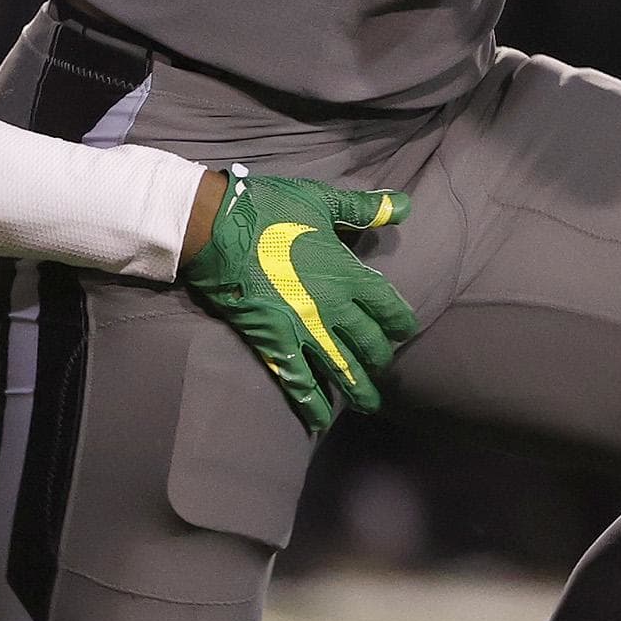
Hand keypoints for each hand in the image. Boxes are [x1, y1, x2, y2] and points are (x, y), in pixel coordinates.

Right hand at [177, 165, 418, 434]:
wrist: (215, 227)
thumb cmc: (269, 208)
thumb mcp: (322, 201)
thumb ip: (364, 209)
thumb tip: (404, 205)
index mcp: (347, 273)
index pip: (388, 306)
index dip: (400, 322)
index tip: (405, 332)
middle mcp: (332, 307)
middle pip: (369, 342)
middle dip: (380, 358)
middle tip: (383, 366)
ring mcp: (303, 329)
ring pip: (341, 369)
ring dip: (358, 389)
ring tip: (370, 405)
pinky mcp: (272, 342)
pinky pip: (298, 381)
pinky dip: (311, 402)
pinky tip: (321, 419)